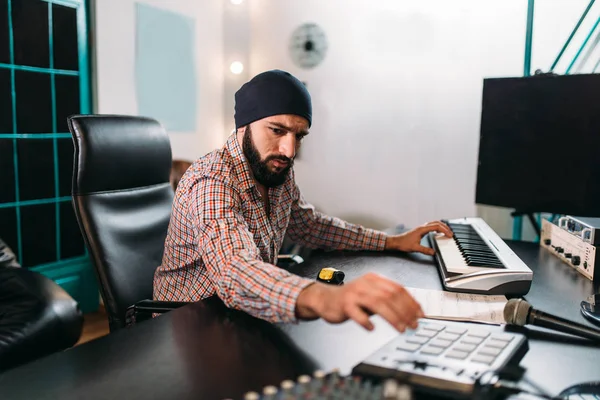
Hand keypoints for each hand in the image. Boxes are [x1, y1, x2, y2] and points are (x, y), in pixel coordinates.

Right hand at [295, 273, 423, 331]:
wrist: (325, 299)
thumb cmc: (350, 299)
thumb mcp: (371, 295)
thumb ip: (387, 300)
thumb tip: (410, 311)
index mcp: (374, 279)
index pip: (398, 289)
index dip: (411, 302)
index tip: (420, 314)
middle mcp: (365, 284)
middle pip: (390, 296)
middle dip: (405, 312)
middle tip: (413, 324)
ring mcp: (354, 293)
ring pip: (378, 303)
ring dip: (392, 317)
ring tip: (401, 328)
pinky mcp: (344, 304)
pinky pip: (357, 313)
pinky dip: (365, 321)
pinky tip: (371, 328)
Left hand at [384, 221, 452, 255]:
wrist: (396, 242)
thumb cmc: (404, 243)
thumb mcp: (415, 248)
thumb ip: (425, 250)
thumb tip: (434, 252)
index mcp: (422, 229)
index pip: (436, 227)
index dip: (444, 230)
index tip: (449, 235)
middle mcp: (422, 227)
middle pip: (436, 223)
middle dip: (445, 227)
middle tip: (451, 233)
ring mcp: (421, 228)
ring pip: (433, 223)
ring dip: (441, 226)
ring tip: (446, 231)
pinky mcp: (420, 230)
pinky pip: (430, 226)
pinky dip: (436, 228)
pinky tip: (438, 232)